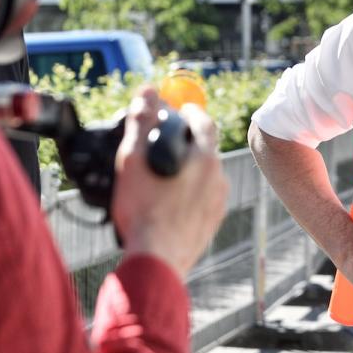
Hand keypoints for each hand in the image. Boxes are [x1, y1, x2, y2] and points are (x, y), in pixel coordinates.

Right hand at [112, 88, 228, 275]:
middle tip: (165, 143)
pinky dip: (191, 193)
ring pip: (206, 174)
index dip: (189, 112)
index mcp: (203, 156)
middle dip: (187, 140)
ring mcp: (218, 200)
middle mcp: (218, 175)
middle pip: (206, 147)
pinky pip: (205, 197)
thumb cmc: (143, 211)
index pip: (202, 120)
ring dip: (189, 169)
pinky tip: (170, 201)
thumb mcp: (134, 161)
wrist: (156, 260)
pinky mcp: (213, 221)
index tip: (177, 112)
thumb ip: (142, 122)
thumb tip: (147, 92)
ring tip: (163, 177)